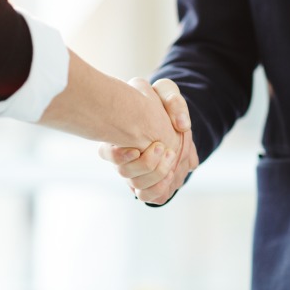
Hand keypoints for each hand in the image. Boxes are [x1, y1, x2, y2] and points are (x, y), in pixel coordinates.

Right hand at [99, 79, 198, 203]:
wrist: (174, 124)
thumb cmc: (162, 105)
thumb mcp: (166, 93)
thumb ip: (172, 101)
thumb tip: (182, 125)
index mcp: (118, 137)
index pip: (106, 152)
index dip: (118, 155)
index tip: (136, 149)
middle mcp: (123, 159)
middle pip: (123, 172)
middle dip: (146, 163)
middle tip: (162, 147)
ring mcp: (135, 173)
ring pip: (136, 185)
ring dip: (155, 175)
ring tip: (170, 159)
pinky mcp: (149, 184)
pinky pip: (146, 196)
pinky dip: (158, 189)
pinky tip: (170, 176)